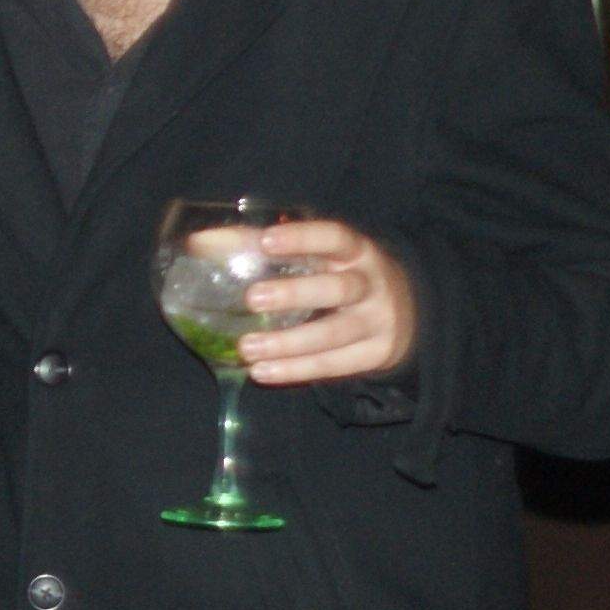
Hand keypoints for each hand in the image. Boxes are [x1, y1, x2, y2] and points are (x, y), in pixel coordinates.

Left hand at [235, 220, 419, 385]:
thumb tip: (200, 242)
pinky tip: (262, 371)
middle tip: (252, 298)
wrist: (409, 312)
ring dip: (288, 343)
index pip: (335, 237)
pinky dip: (296, 370)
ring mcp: (378, 321)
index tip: (265, 241)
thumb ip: (267, 247)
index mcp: (357, 251)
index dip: (302, 237)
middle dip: (295, 294)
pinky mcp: (376, 354)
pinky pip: (333, 365)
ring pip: (333, 334)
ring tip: (247, 348)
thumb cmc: (344, 275)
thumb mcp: (322, 256)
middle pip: (338, 289)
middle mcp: (372, 284)